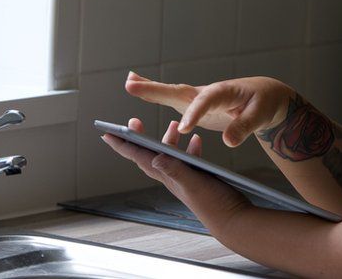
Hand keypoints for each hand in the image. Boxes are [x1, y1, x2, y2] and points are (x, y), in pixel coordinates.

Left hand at [101, 118, 250, 232]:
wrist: (233, 220)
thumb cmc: (214, 206)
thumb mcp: (194, 184)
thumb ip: (175, 170)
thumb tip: (155, 158)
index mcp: (168, 176)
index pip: (139, 157)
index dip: (122, 145)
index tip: (107, 133)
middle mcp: (173, 177)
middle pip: (150, 153)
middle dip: (140, 137)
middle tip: (134, 122)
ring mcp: (185, 177)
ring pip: (170, 154)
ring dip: (169, 139)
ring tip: (172, 124)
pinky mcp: (199, 178)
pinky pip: (190, 159)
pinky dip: (191, 147)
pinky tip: (197, 140)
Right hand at [125, 72, 293, 146]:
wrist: (264, 94)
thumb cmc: (264, 102)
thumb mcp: (260, 115)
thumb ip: (244, 127)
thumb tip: (229, 141)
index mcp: (222, 93)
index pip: (205, 103)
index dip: (194, 114)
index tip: (183, 127)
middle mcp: (206, 92)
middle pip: (179, 91)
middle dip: (156, 90)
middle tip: (131, 84)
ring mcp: (198, 98)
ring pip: (171, 93)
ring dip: (150, 89)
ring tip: (128, 82)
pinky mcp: (195, 104)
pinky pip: (172, 99)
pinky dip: (155, 93)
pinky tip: (139, 88)